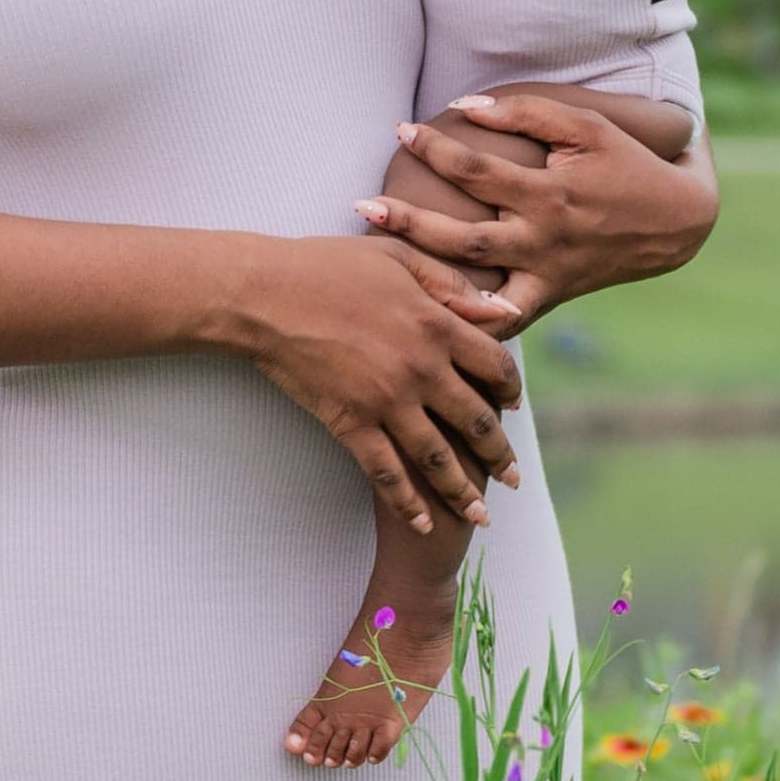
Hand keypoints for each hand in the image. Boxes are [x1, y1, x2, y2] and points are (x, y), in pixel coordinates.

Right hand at [226, 236, 522, 532]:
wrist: (264, 294)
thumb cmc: (328, 266)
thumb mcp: (400, 258)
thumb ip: (454, 285)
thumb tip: (505, 310)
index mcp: (437, 324)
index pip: (496, 365)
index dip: (511, 389)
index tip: (515, 405)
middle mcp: (421, 368)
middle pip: (477, 421)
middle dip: (500, 454)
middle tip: (514, 478)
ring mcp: (386, 400)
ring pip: (439, 457)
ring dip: (464, 491)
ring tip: (482, 516)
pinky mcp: (351, 423)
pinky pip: (386, 474)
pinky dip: (407, 502)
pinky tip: (422, 522)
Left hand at [358, 93, 717, 325]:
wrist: (674, 222)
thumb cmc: (626, 163)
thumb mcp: (586, 127)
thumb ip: (526, 114)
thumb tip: (464, 107)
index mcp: (548, 194)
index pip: (477, 170)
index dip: (436, 148)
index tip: (401, 130)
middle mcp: (542, 240)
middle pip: (462, 240)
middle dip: (410, 224)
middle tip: (362, 207)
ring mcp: (545, 275)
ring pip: (477, 290)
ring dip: (427, 280)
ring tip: (382, 268)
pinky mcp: (550, 297)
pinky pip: (505, 322)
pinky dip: (470, 329)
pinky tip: (430, 326)